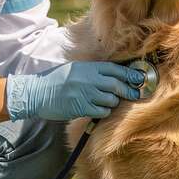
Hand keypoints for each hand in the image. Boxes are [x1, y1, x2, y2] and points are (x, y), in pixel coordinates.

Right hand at [7, 62, 143, 120]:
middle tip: (137, 94)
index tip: (141, 78)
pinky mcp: (81, 107)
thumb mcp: (75, 69)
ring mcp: (85, 93)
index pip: (116, 69)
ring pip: (111, 100)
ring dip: (113, 102)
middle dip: (130, 90)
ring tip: (106, 102)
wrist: (37, 92)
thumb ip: (93, 72)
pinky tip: (97, 109)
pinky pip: (101, 111)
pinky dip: (103, 111)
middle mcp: (89, 79)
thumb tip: (115, 76)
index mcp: (88, 67)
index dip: (131, 74)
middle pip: (117, 85)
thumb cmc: (56, 80)